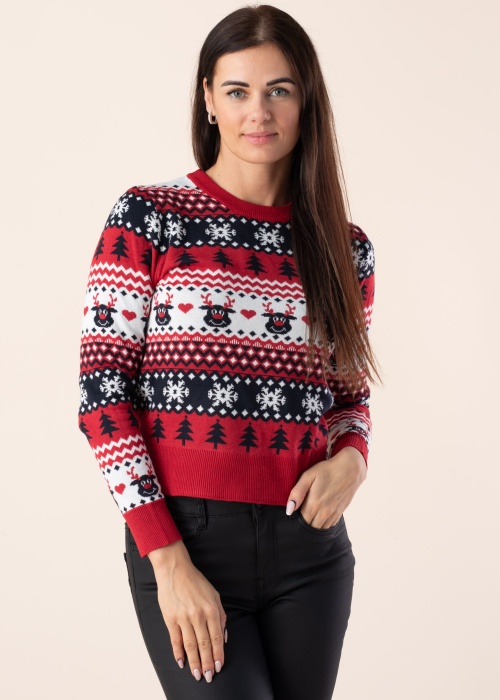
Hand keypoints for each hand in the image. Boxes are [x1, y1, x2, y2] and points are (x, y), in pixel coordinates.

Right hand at [148, 541, 226, 682]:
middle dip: (207, 663)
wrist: (175, 570)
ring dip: (194, 662)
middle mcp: (198, 615)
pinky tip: (182, 662)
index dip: (218, 654)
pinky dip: (178, 652)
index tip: (219, 666)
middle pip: (204, 645)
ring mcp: (183, 618)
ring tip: (197, 674)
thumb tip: (224, 636)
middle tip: (209, 676)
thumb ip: (221, 615)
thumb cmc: (196, 582)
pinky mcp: (171, 619)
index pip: (217, 638)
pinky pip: (175, 640)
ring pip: (191, 645)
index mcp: (211, 609)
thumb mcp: (214, 595)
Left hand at [286, 446, 366, 527]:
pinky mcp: (340, 512)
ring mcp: (333, 514)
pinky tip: (320, 515)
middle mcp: (324, 513)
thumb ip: (297, 493)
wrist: (350, 468)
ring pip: (320, 528)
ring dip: (314, 524)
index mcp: (314, 504)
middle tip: (301, 512)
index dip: (296, 518)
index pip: (301, 521)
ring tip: (310, 513)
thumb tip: (289, 511)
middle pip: (310, 527)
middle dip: (304, 522)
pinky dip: (323, 523)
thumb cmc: (327, 470)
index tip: (294, 511)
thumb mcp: (308, 476)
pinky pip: (330, 525)